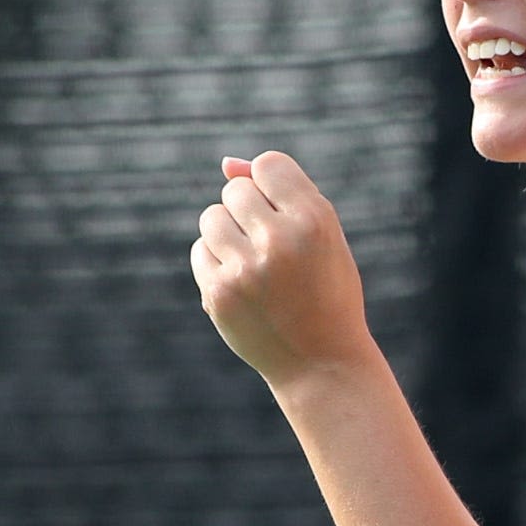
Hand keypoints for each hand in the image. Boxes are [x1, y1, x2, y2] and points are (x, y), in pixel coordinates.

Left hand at [190, 151, 379, 387]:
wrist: (321, 362)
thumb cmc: (325, 290)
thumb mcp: (321, 235)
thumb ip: (282, 193)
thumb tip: (226, 163)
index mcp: (314, 219)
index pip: (268, 165)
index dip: (271, 186)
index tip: (284, 214)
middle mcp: (279, 240)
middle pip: (235, 190)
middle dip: (247, 211)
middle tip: (272, 247)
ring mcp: (246, 269)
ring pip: (212, 217)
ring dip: (227, 233)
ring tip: (255, 264)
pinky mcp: (219, 293)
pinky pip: (200, 251)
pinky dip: (216, 263)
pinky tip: (243, 285)